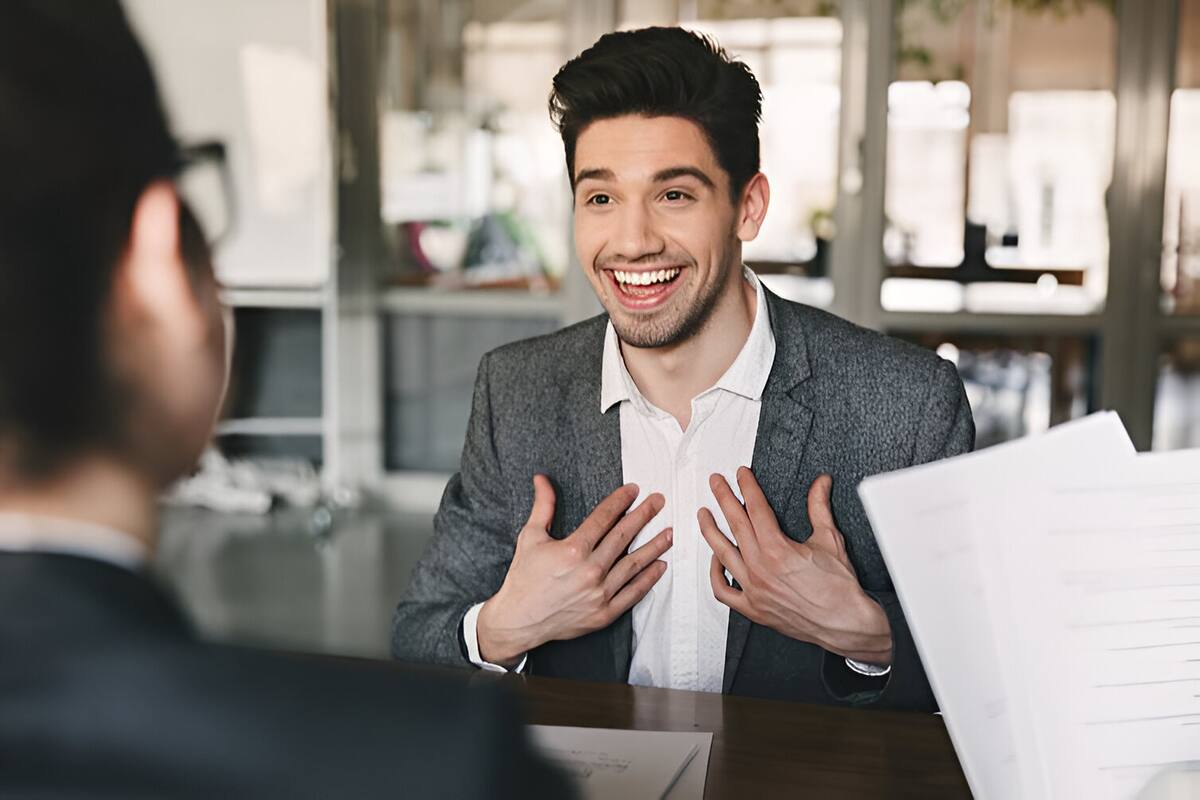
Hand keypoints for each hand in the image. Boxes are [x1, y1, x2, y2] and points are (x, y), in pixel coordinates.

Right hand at [477, 476, 672, 665]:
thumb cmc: (523, 578)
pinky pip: (632, 594)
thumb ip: (543, 506)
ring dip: (654, 547)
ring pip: (634, 565)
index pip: (603, 518)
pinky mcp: (603, 613)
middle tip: (659, 502)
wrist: (518, 620)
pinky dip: (648, 580)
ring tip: (669, 533)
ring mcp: (599, 593)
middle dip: (644, 516)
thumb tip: (542, 479)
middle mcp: (590, 571)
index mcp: (573, 550)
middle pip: (623, 537)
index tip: (633, 490)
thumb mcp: (530, 537)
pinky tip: (660, 566)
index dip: (620, 501)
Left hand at [698, 468, 891, 665]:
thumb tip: (820, 483)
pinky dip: (715, 574)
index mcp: (777, 549)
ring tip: (704, 514)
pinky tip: (715, 560)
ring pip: (722, 554)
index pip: (755, 508)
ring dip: (710, 531)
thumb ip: (819, 507)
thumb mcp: (830, 539)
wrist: (846, 623)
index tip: (741, 474)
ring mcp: (753, 590)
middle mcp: (760, 568)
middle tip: (715, 482)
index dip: (747, 487)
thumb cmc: (840, 587)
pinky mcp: (753, 608)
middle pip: (735, 525)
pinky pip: (723, 590)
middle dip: (723, 498)